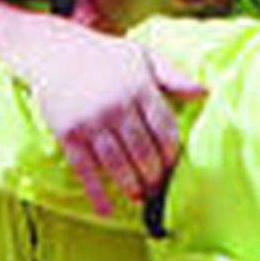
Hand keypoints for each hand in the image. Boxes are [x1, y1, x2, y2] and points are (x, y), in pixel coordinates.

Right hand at [25, 33, 205, 213]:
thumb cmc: (106, 56)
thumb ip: (173, 76)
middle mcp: (116, 106)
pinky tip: (107, 209)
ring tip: (141, 197)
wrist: (54, 52)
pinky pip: (84, 169)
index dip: (172, 152)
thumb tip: (205, 91)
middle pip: (143, 151)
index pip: (164, 128)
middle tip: (160, 188)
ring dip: (131, 186)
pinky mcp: (68, 134)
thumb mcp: (143, 57)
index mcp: (139, 88)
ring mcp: (91, 121)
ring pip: (117, 163)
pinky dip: (96, 192)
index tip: (175, 165)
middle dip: (155, 174)